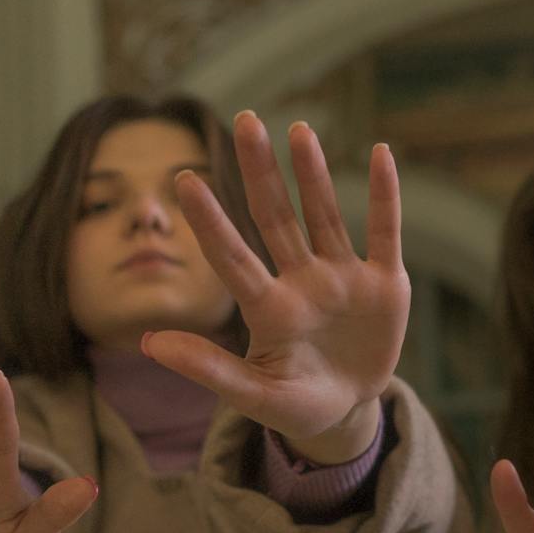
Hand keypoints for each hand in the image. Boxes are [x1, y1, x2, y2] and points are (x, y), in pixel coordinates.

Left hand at [143, 113, 407, 462]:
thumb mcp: (254, 396)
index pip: (232, 257)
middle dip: (261, 170)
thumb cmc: (295, 406)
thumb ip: (209, 370)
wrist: (348, 413)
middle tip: (245, 119)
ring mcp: (343, 278)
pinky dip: (386, 196)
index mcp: (268, 309)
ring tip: (299, 129)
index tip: (183, 179)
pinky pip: (384, 232)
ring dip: (314, 173)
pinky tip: (381, 155)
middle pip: (277, 217)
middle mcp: (302, 282)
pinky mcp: (384, 284)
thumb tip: (147, 343)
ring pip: (325, 215)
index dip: (210, 221)